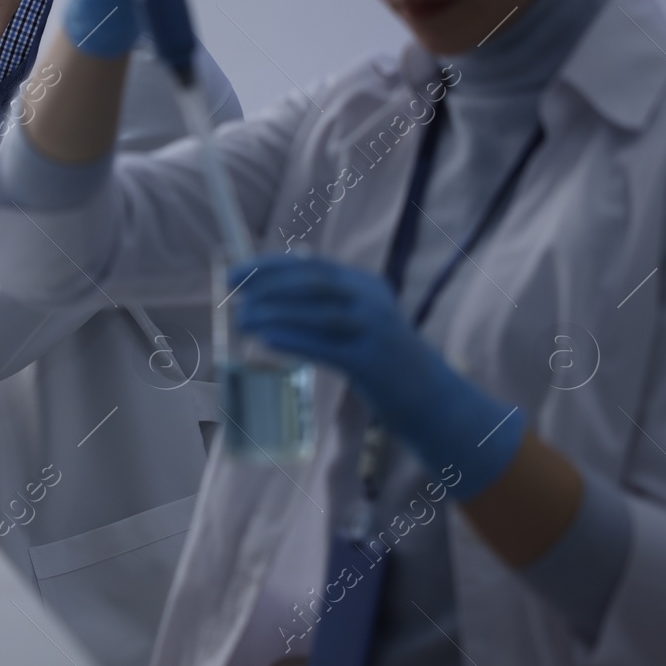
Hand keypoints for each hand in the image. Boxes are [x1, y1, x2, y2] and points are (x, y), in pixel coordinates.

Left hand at [230, 253, 523, 499]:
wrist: (433, 400)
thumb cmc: (382, 362)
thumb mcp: (357, 324)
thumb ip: (322, 307)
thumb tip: (265, 296)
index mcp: (366, 285)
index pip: (312, 265)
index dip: (270, 265)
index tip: (235, 271)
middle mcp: (373, 300)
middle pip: (314, 282)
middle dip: (268, 284)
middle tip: (232, 291)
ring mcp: (376, 330)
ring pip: (319, 313)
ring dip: (275, 313)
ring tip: (242, 318)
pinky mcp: (374, 362)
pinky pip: (328, 347)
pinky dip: (294, 340)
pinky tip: (265, 340)